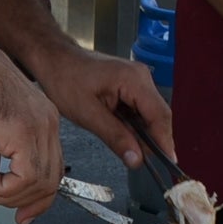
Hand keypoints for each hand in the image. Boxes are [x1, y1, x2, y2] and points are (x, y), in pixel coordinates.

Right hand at [0, 43, 65, 223]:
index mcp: (44, 121)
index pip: (54, 168)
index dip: (39, 196)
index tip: (24, 213)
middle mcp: (48, 124)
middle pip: (51, 179)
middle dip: (25, 202)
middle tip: (0, 204)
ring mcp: (40, 127)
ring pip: (38, 182)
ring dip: (6, 195)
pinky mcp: (25, 132)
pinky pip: (25, 177)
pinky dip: (2, 189)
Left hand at [28, 41, 172, 170]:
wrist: (54, 59)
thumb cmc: (65, 78)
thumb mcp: (88, 114)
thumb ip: (115, 137)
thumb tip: (136, 159)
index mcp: (133, 79)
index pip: (160, 116)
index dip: (165, 142)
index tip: (168, 164)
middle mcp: (141, 76)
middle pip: (158, 115)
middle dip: (152, 140)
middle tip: (139, 160)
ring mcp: (137, 79)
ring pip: (150, 114)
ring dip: (141, 133)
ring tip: (125, 147)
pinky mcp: (131, 84)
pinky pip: (141, 109)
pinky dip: (134, 125)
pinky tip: (122, 133)